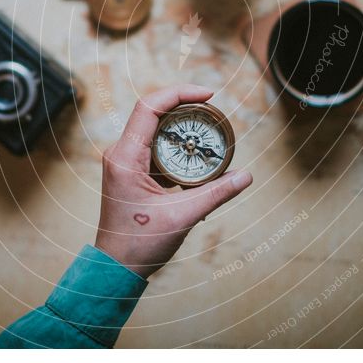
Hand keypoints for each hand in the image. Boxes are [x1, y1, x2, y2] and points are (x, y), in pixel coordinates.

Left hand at [94, 84, 252, 278]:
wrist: (116, 268)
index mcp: (126, 158)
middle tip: (214, 114)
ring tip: (208, 134)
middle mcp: (121, 154)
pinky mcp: (131, 172)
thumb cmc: (138, 245)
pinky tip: (196, 159)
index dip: (179, 94)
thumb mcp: (182, 216)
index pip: (149, 107)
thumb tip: (246, 175)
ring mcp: (124, 162)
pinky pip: (155, 148)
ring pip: (155, 130)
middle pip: (153, 113)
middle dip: (186, 110)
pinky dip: (177, 147)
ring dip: (182, 129)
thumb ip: (216, 193)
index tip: (208, 95)